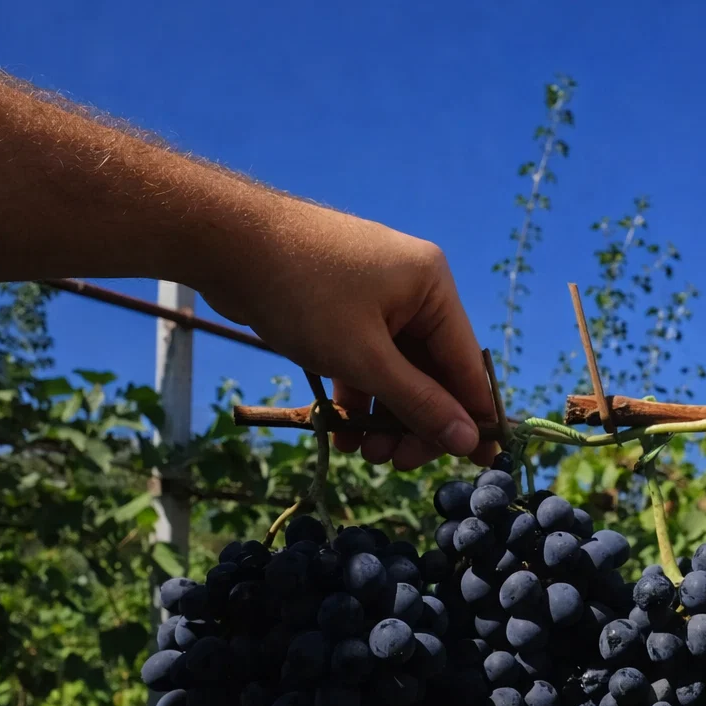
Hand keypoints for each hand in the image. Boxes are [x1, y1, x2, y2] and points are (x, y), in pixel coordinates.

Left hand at [196, 197, 495, 469]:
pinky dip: (359, 394)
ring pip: (396, 370)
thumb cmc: (302, 293)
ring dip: (385, 416)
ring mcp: (376, 296)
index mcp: (432, 287)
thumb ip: (418, 402)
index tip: (482, 464)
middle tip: (397, 463)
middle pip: (432, 372)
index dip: (474, 416)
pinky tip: (343, 430)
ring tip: (364, 452)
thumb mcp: (363, 358)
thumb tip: (467, 440)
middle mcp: (413, 288)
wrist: (223, 241)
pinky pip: (367, 358)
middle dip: (415, 421)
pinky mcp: (343, 305)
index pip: (467, 364)